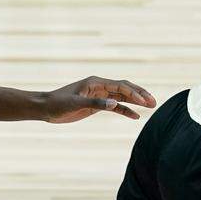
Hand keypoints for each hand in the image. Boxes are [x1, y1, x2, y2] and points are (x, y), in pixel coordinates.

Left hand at [38, 76, 156, 123]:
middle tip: (154, 102)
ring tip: (151, 106)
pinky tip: (135, 117)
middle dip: (140, 94)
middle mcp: (100, 86)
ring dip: (136, 101)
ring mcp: (100, 95)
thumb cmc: (58, 104)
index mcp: (95, 83)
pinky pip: (116, 106)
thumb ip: (96, 103)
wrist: (46, 108)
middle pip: (125, 88)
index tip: (144, 102)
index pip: (120, 86)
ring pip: (123, 96)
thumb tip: (115, 103)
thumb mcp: (75, 104)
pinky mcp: (97, 104)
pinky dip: (125, 110)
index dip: (133, 93)